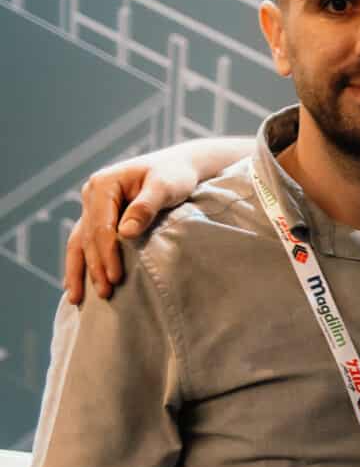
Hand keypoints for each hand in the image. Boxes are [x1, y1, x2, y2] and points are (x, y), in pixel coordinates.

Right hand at [62, 151, 208, 301]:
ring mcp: (92, 206)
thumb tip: (125, 233)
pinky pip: (84, 242)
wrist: (177, 166)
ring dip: (81, 270)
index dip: (108, 253)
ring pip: (80, 242)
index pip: (102, 226)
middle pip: (89, 237)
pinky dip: (80, 262)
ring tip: (78, 299)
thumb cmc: (174, 174)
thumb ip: (146, 207)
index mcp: (103, 184)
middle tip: (105, 293)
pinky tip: (74, 284)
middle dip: (96, 267)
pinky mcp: (98, 216)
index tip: (116, 277)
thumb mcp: (165, 186)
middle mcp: (91, 195)